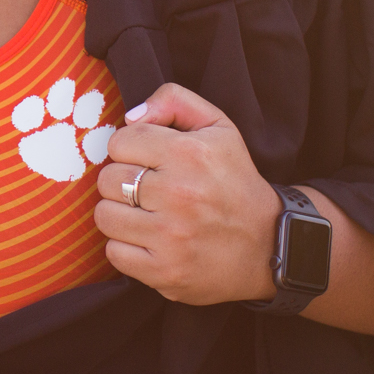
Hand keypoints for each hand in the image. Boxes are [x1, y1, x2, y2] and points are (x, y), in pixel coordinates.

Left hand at [93, 83, 280, 304]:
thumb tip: (130, 116)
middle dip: (122, 181)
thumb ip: (174, 101)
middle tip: (146, 190)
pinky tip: (148, 240)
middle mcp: (180, 194)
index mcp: (190, 154)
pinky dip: (126, 246)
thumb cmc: (234, 181)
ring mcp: (171, 237)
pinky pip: (113, 252)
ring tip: (144, 214)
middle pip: (107, 180)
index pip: (120, 142)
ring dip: (120, 214)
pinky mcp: (164, 272)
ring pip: (104, 216)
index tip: (147, 160)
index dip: (129, 149)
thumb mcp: (218, 127)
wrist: (268, 245)